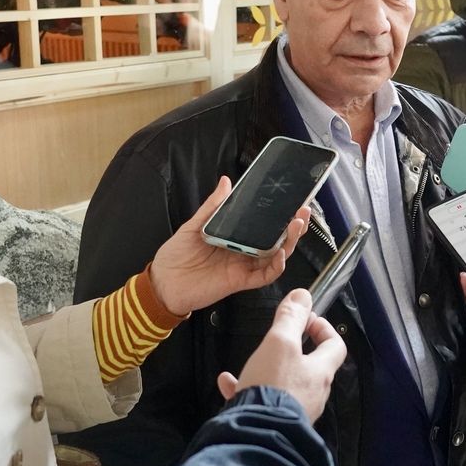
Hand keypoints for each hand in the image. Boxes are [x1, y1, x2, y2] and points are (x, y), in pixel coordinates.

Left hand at [150, 176, 308, 315]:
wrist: (162, 283)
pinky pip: (264, 275)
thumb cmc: (175, 255)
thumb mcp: (193, 225)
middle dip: (293, 226)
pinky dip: (276, 266)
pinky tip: (281, 254)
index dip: (279, 215)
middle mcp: (244, 251)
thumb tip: (226, 182)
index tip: (292, 200)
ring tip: (297, 226)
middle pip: (276, 239)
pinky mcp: (240, 281)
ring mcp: (244, 266)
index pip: (263, 225)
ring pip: (276, 256)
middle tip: (303, 211)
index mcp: (234, 236)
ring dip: (289, 242)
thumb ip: (213, 207)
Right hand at [217, 288, 345, 423]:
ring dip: (269, 371)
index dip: (324, 328)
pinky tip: (228, 383)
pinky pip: (263, 402)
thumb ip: (290, 318)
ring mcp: (296, 411)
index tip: (307, 320)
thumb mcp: (279, 343)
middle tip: (279, 339)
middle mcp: (313, 393)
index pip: (335, 345)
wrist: (258, 434)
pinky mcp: (275, 423)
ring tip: (252, 363)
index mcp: (320, 372)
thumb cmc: (273, 385)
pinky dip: (247, 390)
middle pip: (311, 366)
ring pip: (285, 384)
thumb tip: (303, 295)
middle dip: (295, 350)